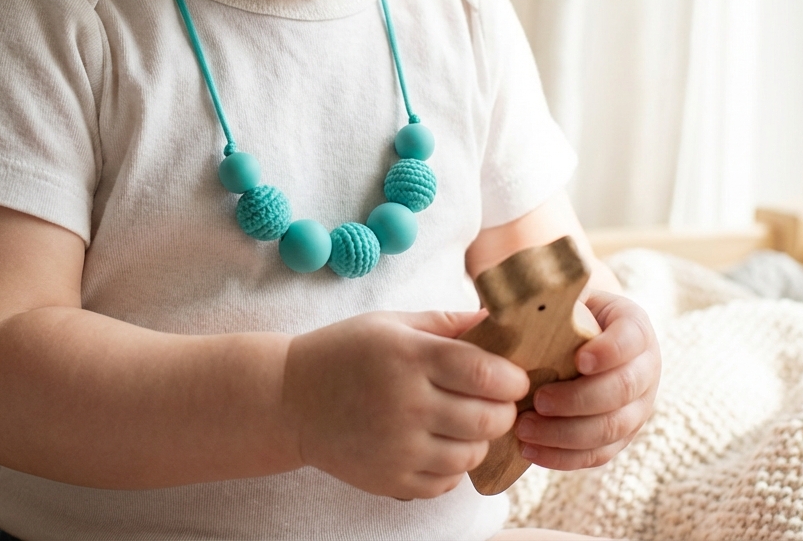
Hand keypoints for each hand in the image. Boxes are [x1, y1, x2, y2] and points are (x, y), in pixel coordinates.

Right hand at [282, 310, 530, 499]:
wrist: (288, 401)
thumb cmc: (343, 354)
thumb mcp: (391, 324)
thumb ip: (446, 323)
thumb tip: (496, 318)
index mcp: (409, 357)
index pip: (486, 373)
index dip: (513, 378)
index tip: (514, 377)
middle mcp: (406, 404)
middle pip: (488, 419)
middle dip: (503, 411)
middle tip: (495, 402)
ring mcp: (398, 447)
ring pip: (471, 455)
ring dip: (478, 440)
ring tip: (463, 423)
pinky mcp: (390, 479)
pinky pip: (446, 483)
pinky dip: (452, 467)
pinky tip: (437, 445)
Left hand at [514, 288, 659, 469]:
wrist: (574, 341)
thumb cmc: (560, 317)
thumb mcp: (559, 300)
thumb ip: (541, 302)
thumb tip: (499, 310)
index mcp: (633, 327)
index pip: (632, 339)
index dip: (610, 351)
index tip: (580, 359)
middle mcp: (645, 369)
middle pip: (624, 390)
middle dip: (580, 399)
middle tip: (538, 400)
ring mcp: (637, 407)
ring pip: (614, 428)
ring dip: (567, 433)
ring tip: (524, 429)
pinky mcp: (620, 437)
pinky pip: (599, 455)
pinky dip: (565, 457)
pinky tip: (531, 452)